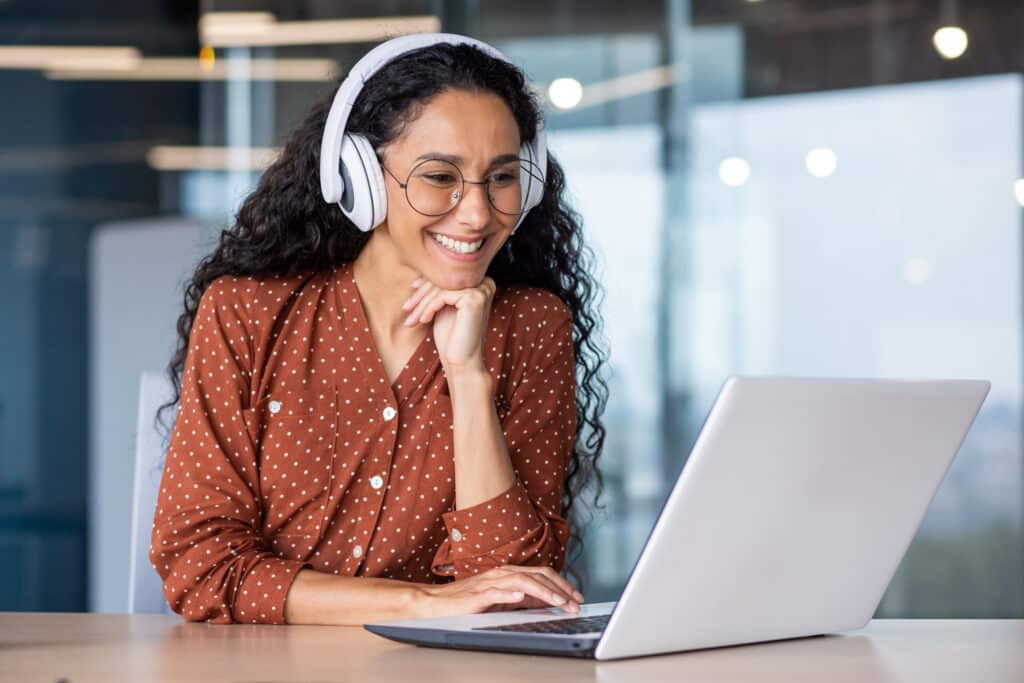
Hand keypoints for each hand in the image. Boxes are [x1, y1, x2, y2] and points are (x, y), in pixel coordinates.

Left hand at [402, 275, 495, 373]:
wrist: (462, 361)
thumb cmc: (452, 336)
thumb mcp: (443, 307)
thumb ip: (439, 288)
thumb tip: (421, 269)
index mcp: (481, 283)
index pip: (448, 275)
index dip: (427, 282)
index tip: (411, 290)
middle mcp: (485, 283)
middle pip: (444, 279)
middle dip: (421, 295)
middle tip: (406, 308)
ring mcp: (482, 289)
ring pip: (441, 288)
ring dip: (422, 303)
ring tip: (412, 319)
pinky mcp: (474, 298)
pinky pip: (442, 295)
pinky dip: (429, 308)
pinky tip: (424, 321)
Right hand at [410, 565, 584, 619]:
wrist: (434, 603)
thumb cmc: (466, 602)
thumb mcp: (501, 600)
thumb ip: (522, 599)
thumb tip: (546, 602)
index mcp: (508, 573)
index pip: (541, 574)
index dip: (562, 584)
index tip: (577, 597)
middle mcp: (501, 573)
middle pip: (537, 575)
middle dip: (560, 589)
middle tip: (575, 603)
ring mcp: (489, 583)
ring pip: (522, 581)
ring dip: (543, 592)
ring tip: (558, 602)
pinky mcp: (476, 595)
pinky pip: (495, 592)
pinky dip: (510, 594)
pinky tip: (522, 598)